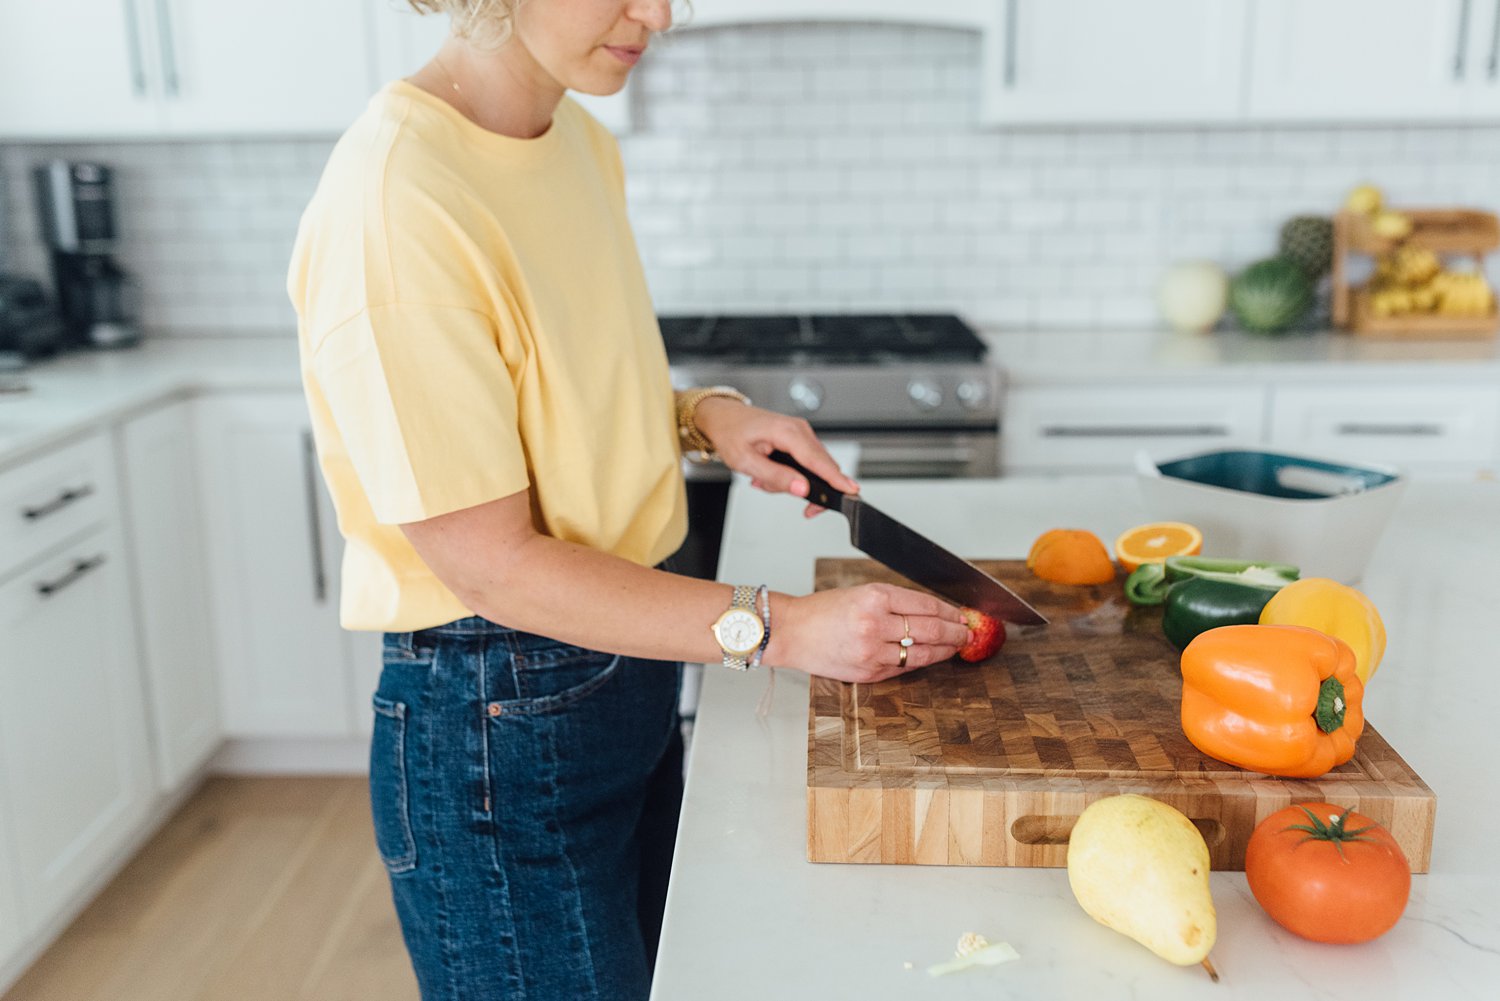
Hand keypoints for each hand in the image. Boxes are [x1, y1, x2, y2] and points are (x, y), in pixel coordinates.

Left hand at [693, 398, 857, 516]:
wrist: (723, 417)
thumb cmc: (730, 434)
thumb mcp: (746, 462)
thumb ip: (775, 477)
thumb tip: (801, 489)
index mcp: (787, 432)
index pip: (817, 461)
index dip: (835, 479)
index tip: (851, 491)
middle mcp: (799, 430)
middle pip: (822, 467)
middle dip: (808, 489)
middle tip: (801, 508)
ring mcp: (801, 433)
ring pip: (814, 468)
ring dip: (794, 482)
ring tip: (765, 480)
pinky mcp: (799, 439)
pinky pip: (807, 463)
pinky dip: (792, 474)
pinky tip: (770, 474)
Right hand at [765, 583, 969, 681]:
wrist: (791, 632)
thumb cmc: (822, 611)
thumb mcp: (860, 593)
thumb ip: (894, 603)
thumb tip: (932, 612)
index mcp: (874, 597)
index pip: (926, 605)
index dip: (949, 611)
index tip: (961, 614)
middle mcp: (874, 623)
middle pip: (930, 629)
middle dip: (955, 632)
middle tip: (967, 632)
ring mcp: (871, 651)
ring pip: (921, 653)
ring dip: (944, 650)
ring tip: (956, 647)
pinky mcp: (868, 672)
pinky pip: (903, 668)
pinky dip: (919, 662)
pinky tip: (929, 657)